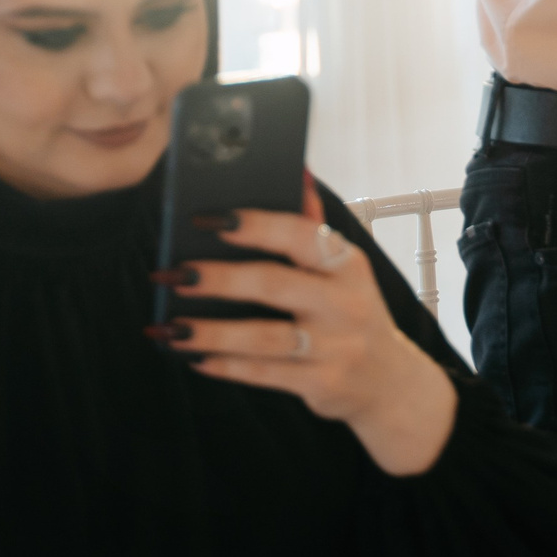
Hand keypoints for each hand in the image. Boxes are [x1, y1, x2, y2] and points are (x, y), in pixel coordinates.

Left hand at [152, 179, 457, 476]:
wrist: (388, 379)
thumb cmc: (351, 309)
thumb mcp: (343, 268)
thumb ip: (313, 224)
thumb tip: (297, 171)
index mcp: (348, 262)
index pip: (299, 234)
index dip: (254, 225)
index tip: (207, 219)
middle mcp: (345, 302)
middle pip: (274, 284)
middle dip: (218, 278)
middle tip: (173, 273)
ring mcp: (335, 346)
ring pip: (263, 338)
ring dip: (210, 332)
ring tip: (168, 326)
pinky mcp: (321, 384)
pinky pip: (263, 374)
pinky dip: (224, 365)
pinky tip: (193, 356)